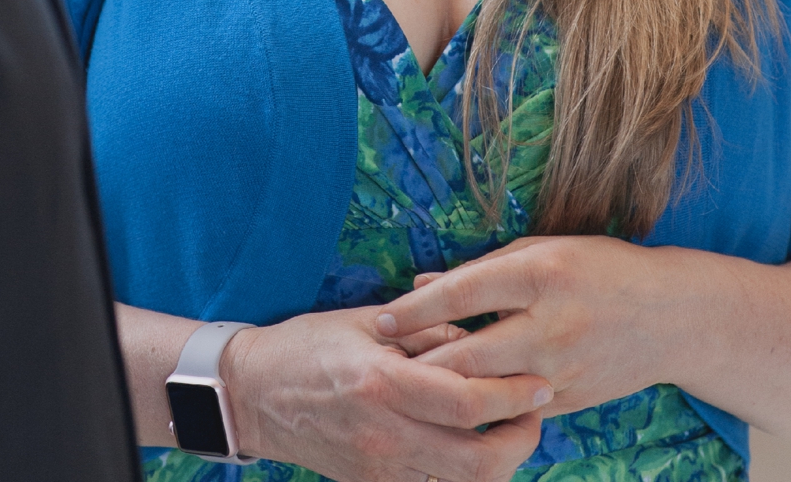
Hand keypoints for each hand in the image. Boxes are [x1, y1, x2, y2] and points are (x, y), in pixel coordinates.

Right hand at [223, 305, 550, 481]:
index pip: (469, 403)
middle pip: (482, 462)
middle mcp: (385, 433)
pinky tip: (463, 444)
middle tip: (532, 414)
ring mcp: (380, 466)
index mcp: (382, 383)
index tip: (539, 383)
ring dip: (498, 460)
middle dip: (522, 441)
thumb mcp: (364, 322)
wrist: (251, 394)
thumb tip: (478, 342)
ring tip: (504, 430)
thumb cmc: (307, 346)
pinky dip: (459, 470)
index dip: (514, 396)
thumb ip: (425, 331)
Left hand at [378, 235, 672, 416]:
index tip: (379, 320)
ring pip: (489, 390)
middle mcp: (552, 324)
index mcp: (540, 274)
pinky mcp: (575, 399)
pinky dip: (485, 406)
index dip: (415, 310)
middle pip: (468, 353)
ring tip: (409, 385)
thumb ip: (480, 269)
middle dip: (419, 362)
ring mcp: (566, 368)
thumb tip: (418, 284)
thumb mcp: (541, 251)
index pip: (462, 293)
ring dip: (446, 389)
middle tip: (381, 364)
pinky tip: (455, 401)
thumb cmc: (600, 269)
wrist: (674, 317)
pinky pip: (517, 409)